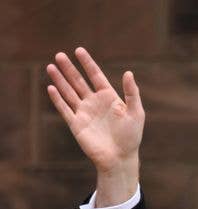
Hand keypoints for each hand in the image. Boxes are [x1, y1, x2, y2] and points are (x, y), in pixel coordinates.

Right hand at [46, 47, 143, 202]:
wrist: (120, 158)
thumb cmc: (131, 137)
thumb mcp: (136, 113)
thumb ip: (132, 93)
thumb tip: (129, 73)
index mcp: (109, 98)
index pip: (96, 76)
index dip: (88, 64)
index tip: (79, 50)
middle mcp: (95, 103)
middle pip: (79, 81)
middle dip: (69, 68)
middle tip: (59, 55)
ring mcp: (84, 113)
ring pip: (69, 92)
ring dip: (60, 80)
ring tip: (51, 66)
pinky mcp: (76, 124)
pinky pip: (65, 109)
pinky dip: (57, 99)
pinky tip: (51, 87)